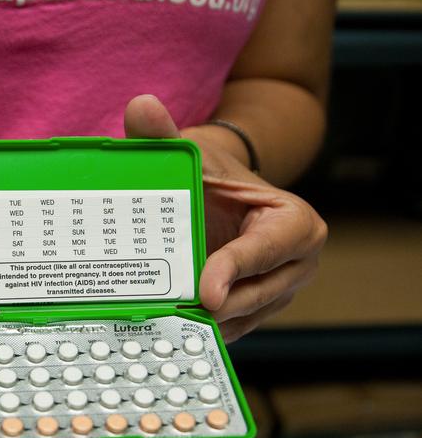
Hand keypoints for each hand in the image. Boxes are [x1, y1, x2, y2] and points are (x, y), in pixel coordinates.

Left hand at [124, 95, 326, 341]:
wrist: (218, 197)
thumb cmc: (211, 175)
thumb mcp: (191, 155)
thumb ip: (165, 137)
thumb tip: (141, 106)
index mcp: (294, 222)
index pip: (265, 251)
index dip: (235, 271)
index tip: (205, 292)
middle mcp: (296, 262)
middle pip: (257, 294)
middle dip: (217, 307)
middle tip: (175, 315)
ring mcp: (278, 292)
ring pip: (243, 318)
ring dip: (206, 324)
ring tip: (167, 325)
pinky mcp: (255, 311)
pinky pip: (232, 328)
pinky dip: (203, 330)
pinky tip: (171, 329)